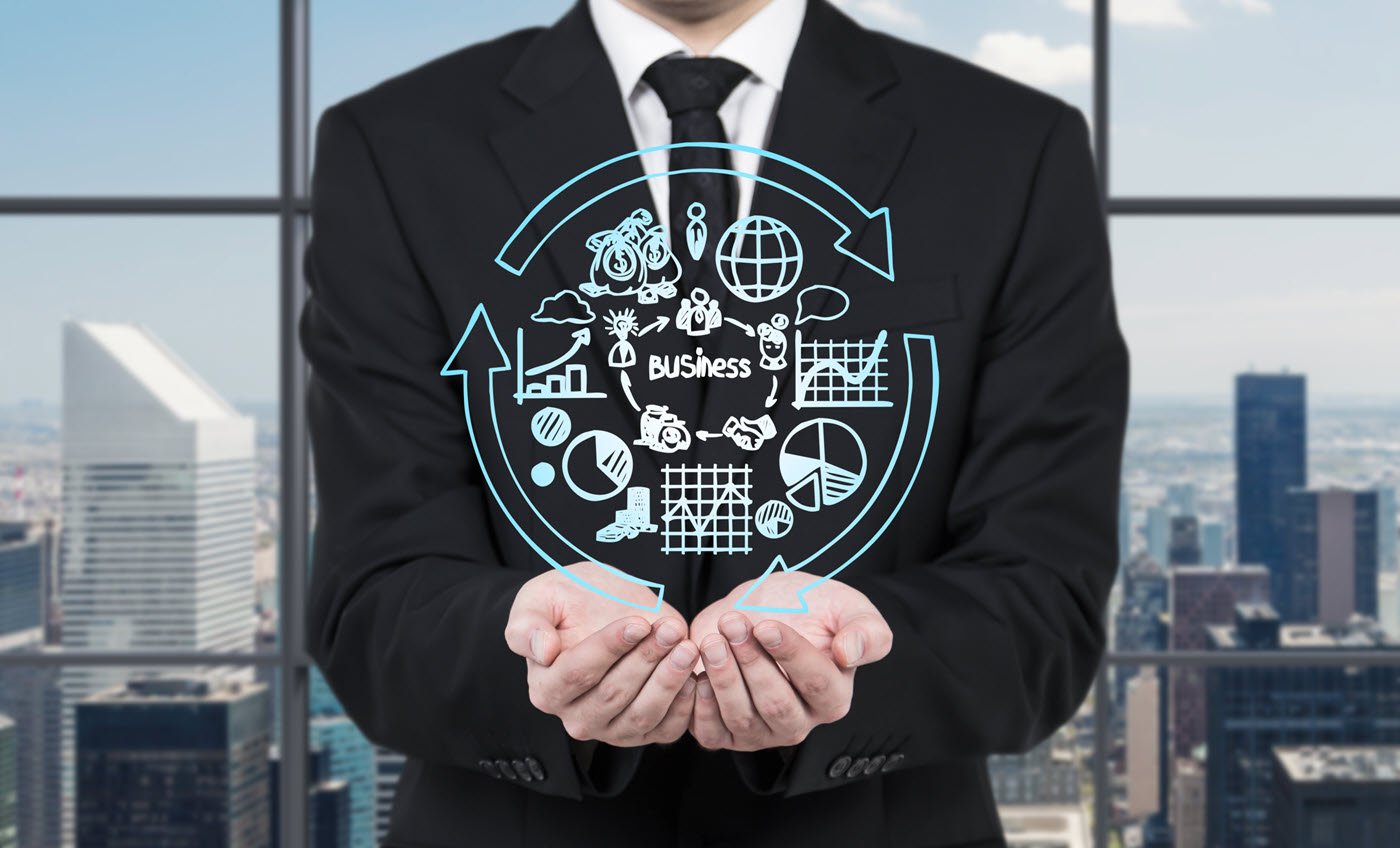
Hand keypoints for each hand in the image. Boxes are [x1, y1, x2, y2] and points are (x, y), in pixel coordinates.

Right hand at [504, 562, 698, 745]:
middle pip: (613, 695)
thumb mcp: (539, 598)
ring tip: (687, 648)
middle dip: (646, 660)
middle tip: (671, 630)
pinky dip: (684, 707)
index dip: (610, 648)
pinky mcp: (642, 732)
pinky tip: (694, 676)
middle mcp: (575, 717)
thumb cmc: (569, 600)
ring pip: (641, 715)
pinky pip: (665, 730)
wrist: (602, 606)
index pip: (578, 673)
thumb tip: (542, 651)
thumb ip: (527, 625)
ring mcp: (610, 729)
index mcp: (546, 688)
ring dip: (668, 681)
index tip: (638, 622)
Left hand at [686, 574, 891, 750]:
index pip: (816, 683)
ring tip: (713, 641)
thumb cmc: (807, 608)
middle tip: (732, 624)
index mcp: (834, 696)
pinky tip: (699, 673)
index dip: (789, 654)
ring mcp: (762, 731)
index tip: (766, 625)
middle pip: (776, 704)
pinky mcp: (727, 732)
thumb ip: (867, 630)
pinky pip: (712, 734)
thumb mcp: (847, 606)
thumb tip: (849, 653)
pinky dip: (701, 707)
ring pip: (742, 718)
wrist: (760, 607)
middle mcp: (800, 721)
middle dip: (751, 662)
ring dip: (723, 677)